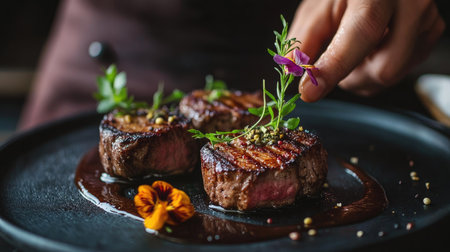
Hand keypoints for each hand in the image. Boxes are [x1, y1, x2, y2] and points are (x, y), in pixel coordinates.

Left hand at [289, 0, 445, 101]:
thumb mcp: (319, 7)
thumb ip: (304, 38)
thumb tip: (292, 72)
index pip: (360, 35)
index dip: (333, 68)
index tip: (308, 92)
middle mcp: (410, 5)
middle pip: (384, 69)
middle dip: (352, 78)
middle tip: (333, 67)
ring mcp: (425, 20)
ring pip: (394, 76)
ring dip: (364, 75)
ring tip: (354, 52)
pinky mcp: (431, 32)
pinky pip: (403, 71)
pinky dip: (379, 69)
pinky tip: (372, 50)